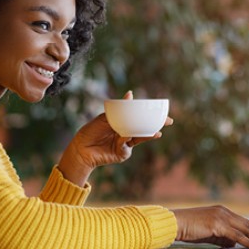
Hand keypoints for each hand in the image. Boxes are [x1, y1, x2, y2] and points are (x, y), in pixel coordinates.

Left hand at [58, 91, 172, 185]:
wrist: (80, 148)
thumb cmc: (91, 131)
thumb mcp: (106, 117)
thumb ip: (120, 109)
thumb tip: (131, 94)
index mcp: (123, 123)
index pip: (139, 117)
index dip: (150, 115)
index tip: (162, 111)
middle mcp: (126, 133)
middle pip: (144, 128)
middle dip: (156, 124)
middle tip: (168, 121)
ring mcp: (126, 144)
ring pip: (140, 137)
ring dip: (149, 134)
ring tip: (158, 132)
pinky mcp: (122, 154)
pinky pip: (127, 145)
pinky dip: (125, 139)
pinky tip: (122, 136)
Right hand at [171, 206, 248, 248]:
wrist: (175, 222)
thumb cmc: (189, 228)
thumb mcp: (209, 232)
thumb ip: (222, 236)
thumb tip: (234, 243)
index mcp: (222, 211)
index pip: (244, 222)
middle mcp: (224, 211)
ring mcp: (221, 216)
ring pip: (246, 229)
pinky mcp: (218, 224)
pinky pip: (238, 235)